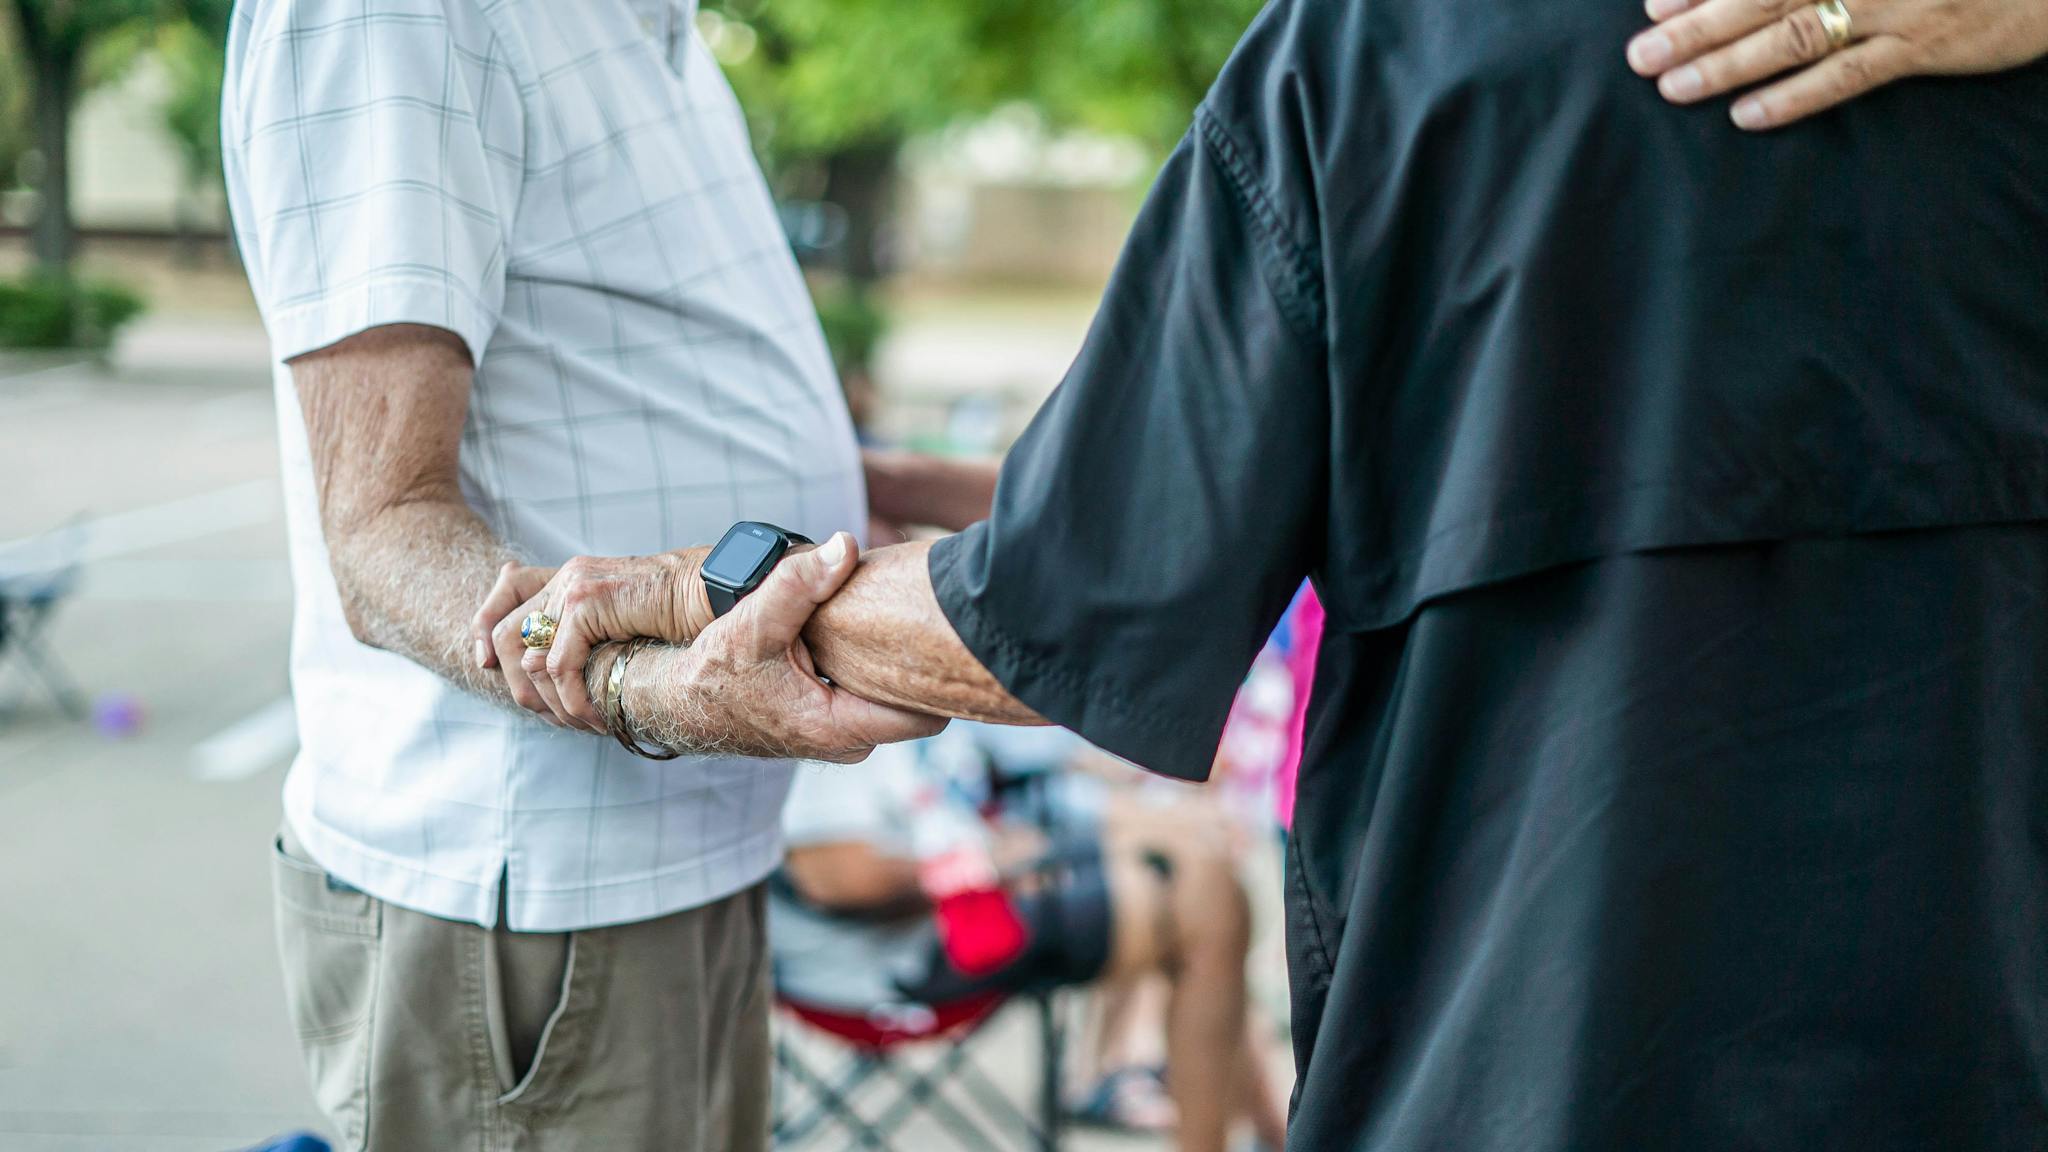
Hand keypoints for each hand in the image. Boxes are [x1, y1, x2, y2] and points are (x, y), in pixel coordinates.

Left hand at [473, 549, 711, 730]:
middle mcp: (568, 576)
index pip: (507, 589)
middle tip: (546, 717)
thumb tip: (550, 673)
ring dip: (548, 701)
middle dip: (515, 683)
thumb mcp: (627, 626)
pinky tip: (594, 717)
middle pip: (504, 630)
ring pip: (526, 655)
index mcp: (574, 575)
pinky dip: (572, 700)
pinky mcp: (587, 604)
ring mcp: (574, 587)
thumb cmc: (686, 616)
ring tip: (579, 723)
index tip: (485, 665)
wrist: (717, 592)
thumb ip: (590, 638)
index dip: (485, 629)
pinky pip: (558, 665)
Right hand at [600, 532, 947, 760]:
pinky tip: (874, 634)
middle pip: (918, 703)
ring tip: (900, 619)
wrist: (681, 704)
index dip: (939, 673)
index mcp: (839, 727)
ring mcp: (845, 734)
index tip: (943, 632)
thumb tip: (845, 546)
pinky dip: (877, 667)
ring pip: (896, 698)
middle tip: (927, 614)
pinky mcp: (837, 722)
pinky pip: (876, 695)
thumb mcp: (751, 622)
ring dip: (896, 662)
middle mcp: (849, 740)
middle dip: (922, 663)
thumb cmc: (713, 672)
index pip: (926, 714)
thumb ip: (799, 585)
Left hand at [1627, 0, 2047, 129]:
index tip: (1653, 2)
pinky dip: (1794, 97)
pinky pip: (1849, 76)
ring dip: (1728, 64)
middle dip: (1696, 26)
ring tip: (1673, 87)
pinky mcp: (1925, 44)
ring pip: (1796, 36)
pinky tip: (1747, 116)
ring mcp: (1896, 3)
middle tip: (1640, 54)